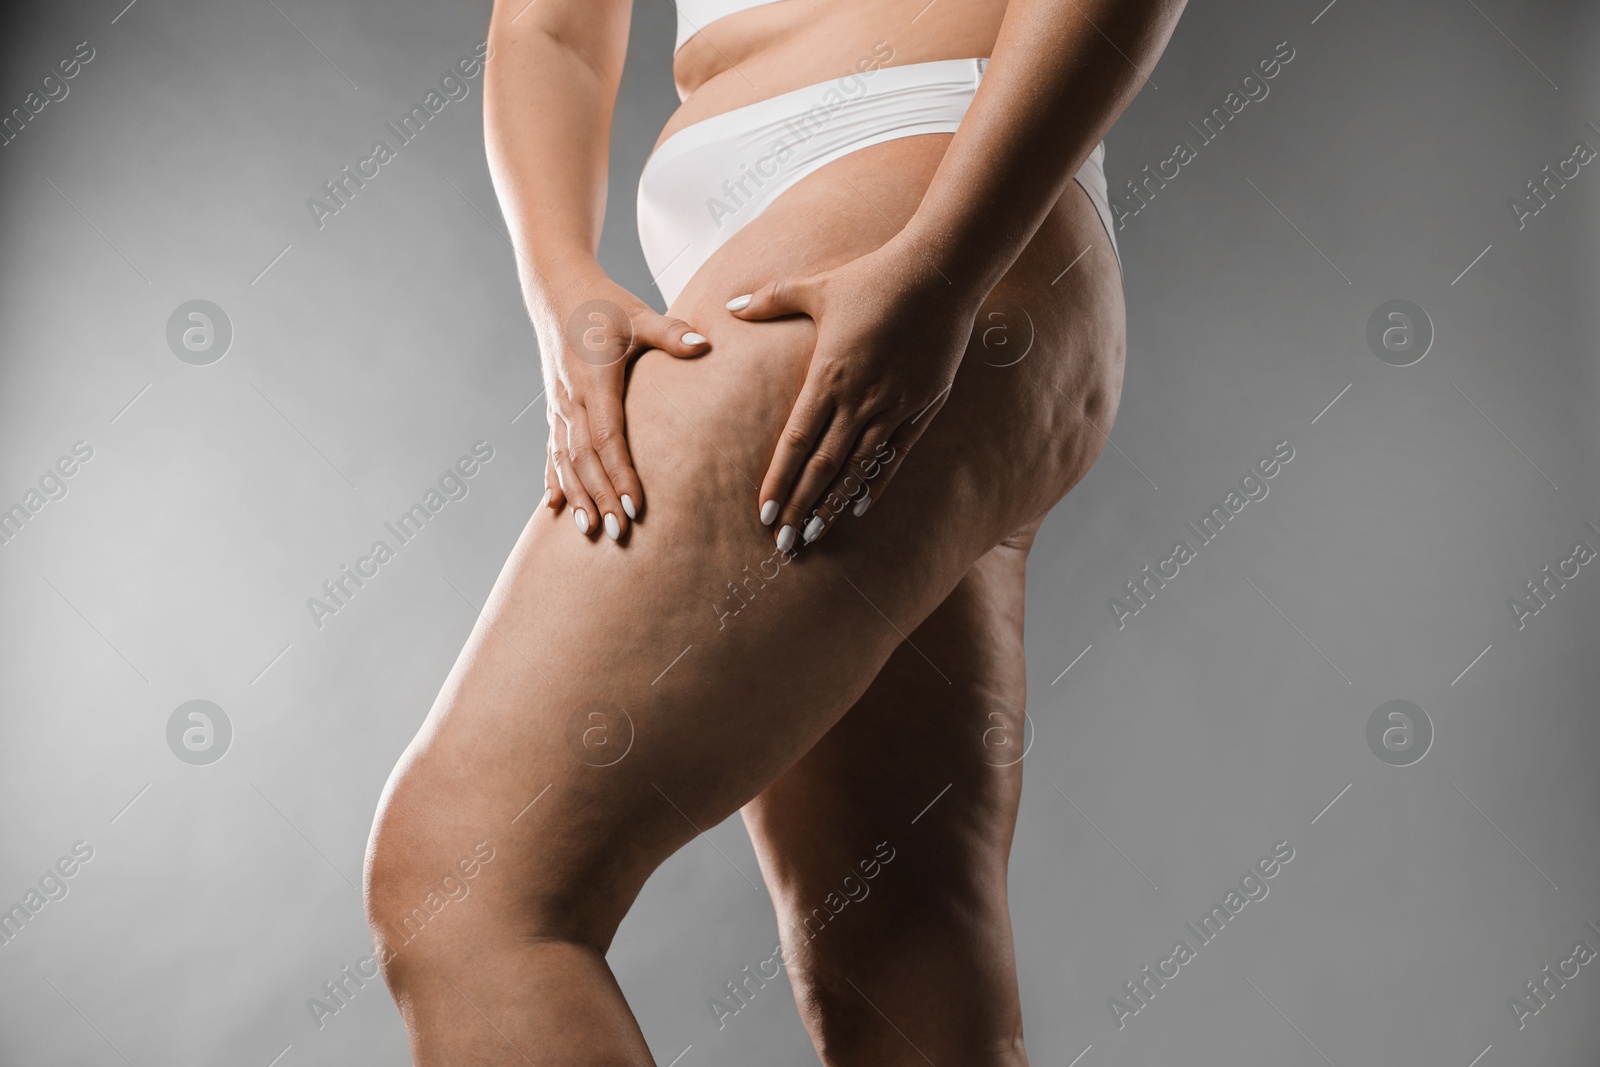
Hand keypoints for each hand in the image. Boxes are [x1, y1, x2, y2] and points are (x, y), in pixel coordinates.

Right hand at [528, 268, 707, 540]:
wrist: (556, 290)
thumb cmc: (604, 303)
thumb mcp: (640, 314)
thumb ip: (672, 333)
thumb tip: (706, 345)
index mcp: (594, 380)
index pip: (606, 437)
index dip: (619, 473)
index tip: (634, 505)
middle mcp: (571, 398)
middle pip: (584, 458)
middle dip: (600, 496)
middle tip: (618, 532)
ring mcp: (558, 405)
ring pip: (564, 460)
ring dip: (577, 496)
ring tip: (589, 530)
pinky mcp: (554, 407)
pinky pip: (551, 450)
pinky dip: (554, 479)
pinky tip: (555, 507)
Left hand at [726, 236, 982, 550]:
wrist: (939, 273)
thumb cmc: (873, 276)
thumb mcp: (815, 285)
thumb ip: (771, 300)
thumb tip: (730, 305)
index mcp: (828, 375)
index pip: (796, 442)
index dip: (779, 481)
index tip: (764, 514)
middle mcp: (860, 399)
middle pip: (823, 466)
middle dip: (800, 507)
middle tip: (784, 544)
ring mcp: (894, 405)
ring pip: (858, 468)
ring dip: (834, 504)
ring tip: (816, 533)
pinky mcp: (923, 405)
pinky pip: (896, 455)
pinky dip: (877, 482)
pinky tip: (861, 507)